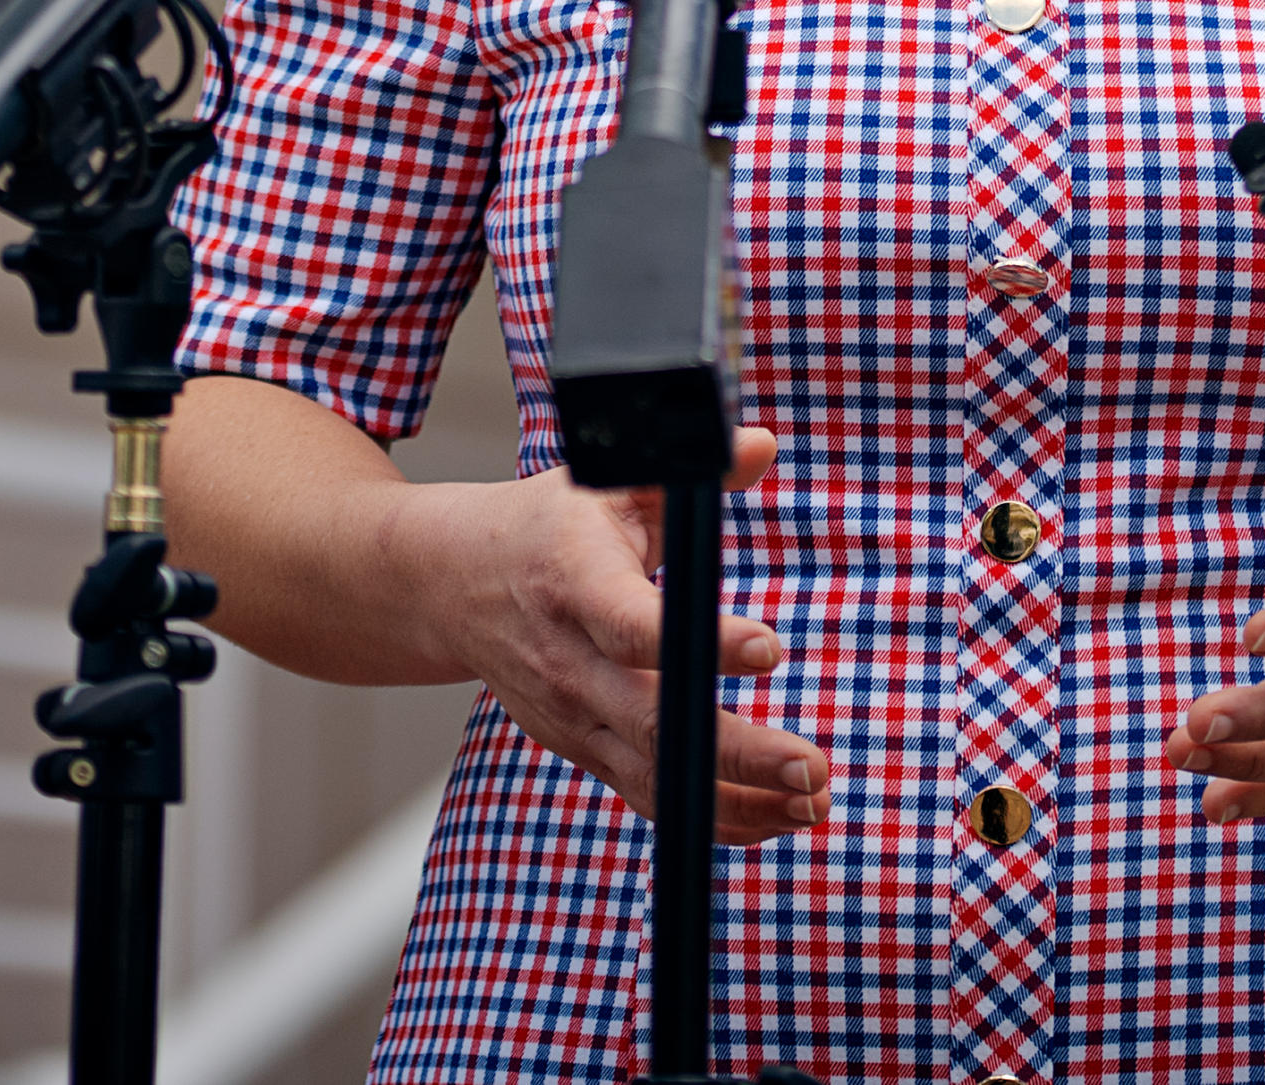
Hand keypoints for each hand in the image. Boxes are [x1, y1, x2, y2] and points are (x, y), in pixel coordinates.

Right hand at [403, 425, 829, 843]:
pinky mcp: (581, 748)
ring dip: (737, 801)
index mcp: (575, 583)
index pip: (635, 624)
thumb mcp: (608, 476)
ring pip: (655, 776)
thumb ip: (689, 467)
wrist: (452, 584)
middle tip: (811, 768)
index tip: (770, 647)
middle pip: (653, 722)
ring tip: (812, 804)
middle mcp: (569, 662)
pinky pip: (648, 796)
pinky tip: (775, 819)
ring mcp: (571, 716)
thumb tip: (761, 445)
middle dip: (737, 753)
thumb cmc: (549, 523)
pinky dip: (711, 817)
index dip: (701, 644)